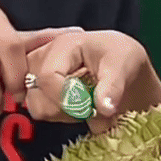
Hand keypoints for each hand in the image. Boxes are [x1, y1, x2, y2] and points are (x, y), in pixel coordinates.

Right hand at [22, 29, 160, 134]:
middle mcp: (42, 57)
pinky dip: (59, 115)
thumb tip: (103, 109)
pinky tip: (75, 106)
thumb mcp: (125, 65)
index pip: (47, 78)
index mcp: (62, 45)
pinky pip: (41, 112)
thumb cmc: (121, 57)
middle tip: (88, 104)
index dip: (67, 99)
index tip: (90, 109)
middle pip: (35, 94)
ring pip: (35, 106)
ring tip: (84, 104)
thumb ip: (113, 86)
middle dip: (62, 108)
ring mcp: (37, 74)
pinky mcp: (39, 89)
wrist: (121, 64)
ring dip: (61, 114)